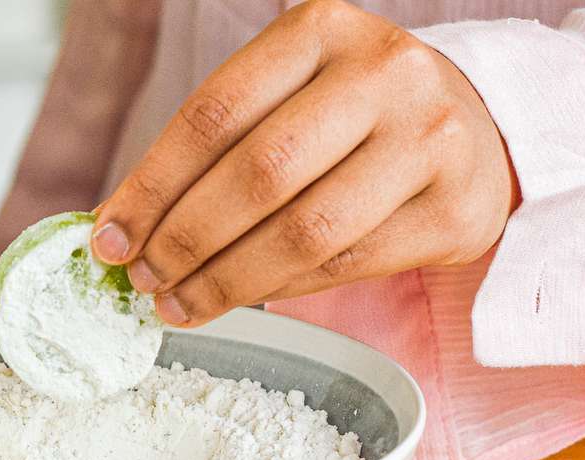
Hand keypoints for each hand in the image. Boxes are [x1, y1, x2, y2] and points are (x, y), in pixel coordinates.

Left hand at [90, 0, 517, 326]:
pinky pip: (346, 265)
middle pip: (259, 174)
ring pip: (304, 232)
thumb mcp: (284, 99)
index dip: (152, 185)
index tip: (109, 238)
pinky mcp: (454, 209)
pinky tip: (241, 298)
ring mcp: (429, 140)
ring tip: (178, 304)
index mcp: (321, 30)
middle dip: (185, 240)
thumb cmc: (351, 117)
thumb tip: (119, 225)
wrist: (475, 128)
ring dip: (226, 280)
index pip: (214, 113)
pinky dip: (280, 290)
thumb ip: (211, 149)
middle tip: (143, 280)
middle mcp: (384, 74)